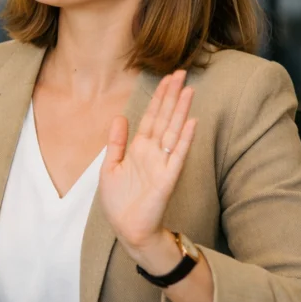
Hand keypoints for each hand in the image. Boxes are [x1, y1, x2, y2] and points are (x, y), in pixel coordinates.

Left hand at [98, 71, 197, 253]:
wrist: (128, 229)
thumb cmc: (119, 202)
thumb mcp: (109, 167)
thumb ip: (115, 143)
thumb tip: (119, 117)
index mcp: (138, 149)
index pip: (151, 117)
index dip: (159, 97)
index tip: (166, 78)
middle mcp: (152, 153)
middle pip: (164, 118)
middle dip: (172, 96)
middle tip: (181, 72)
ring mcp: (162, 164)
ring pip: (174, 131)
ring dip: (181, 111)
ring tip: (188, 90)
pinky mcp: (167, 178)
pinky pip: (177, 155)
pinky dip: (185, 139)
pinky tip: (191, 122)